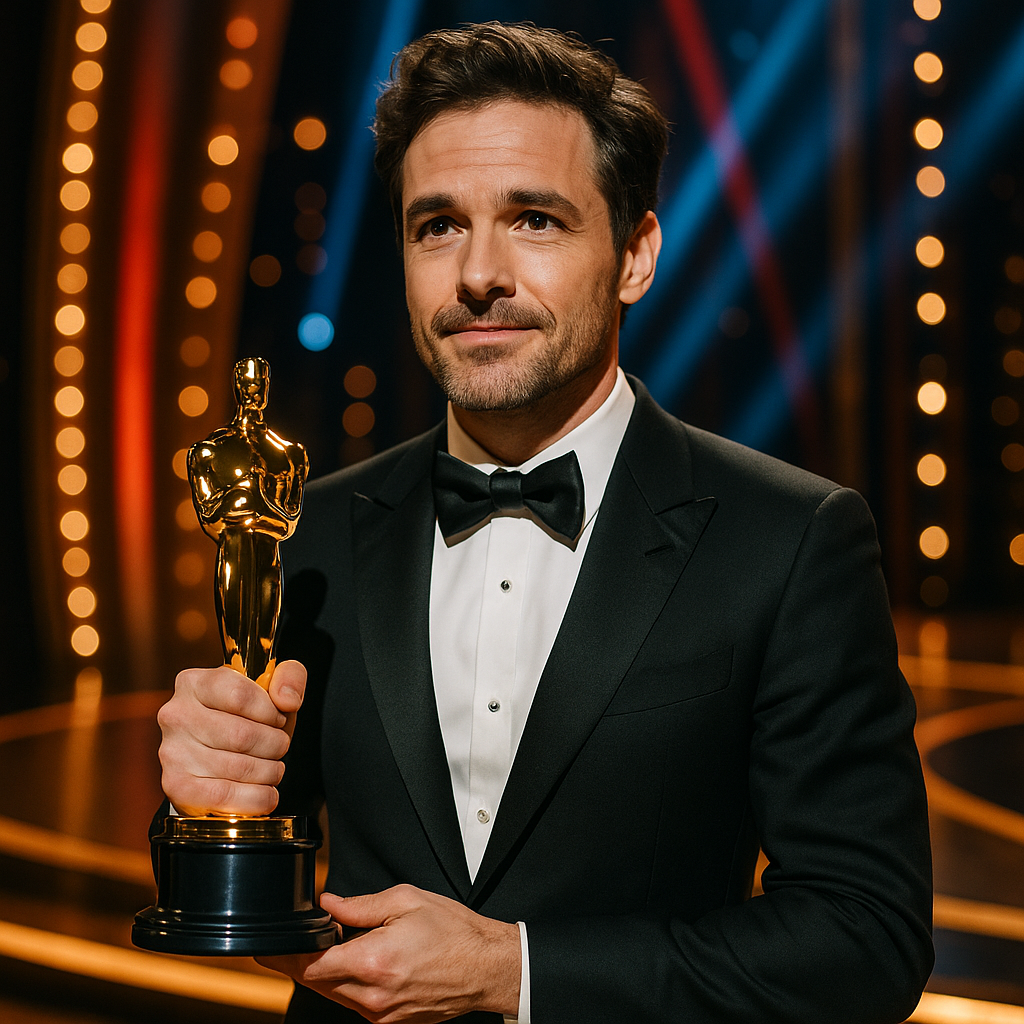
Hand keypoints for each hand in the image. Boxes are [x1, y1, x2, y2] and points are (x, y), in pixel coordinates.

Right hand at [157, 660, 305, 815]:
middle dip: (274, 745)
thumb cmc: (245, 718)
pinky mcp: (176, 786)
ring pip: (239, 767)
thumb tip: (286, 700)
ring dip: (269, 771)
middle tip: (278, 747)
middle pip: (242, 735)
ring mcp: (172, 752)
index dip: (270, 712)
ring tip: (271, 768)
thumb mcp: (272, 688)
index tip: (277, 719)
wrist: (217, 757)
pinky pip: (226, 796)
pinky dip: (256, 798)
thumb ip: (290, 677)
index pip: (241, 695)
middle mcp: (176, 715)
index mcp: (194, 682)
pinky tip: (265, 793)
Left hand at [257, 885, 520, 1021]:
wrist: (487, 967)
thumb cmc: (454, 932)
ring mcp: (382, 1014)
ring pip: (334, 997)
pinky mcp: (391, 1022)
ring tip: (321, 952)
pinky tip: (352, 966)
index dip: (287, 957)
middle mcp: (373, 996)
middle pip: (317, 985)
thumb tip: (329, 904)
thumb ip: (361, 905)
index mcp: (374, 961)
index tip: (271, 948)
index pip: (312, 967)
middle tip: (285, 949)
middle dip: (299, 966)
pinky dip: (345, 986)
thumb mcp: (407, 901)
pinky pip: (355, 1005)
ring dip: (322, 976)